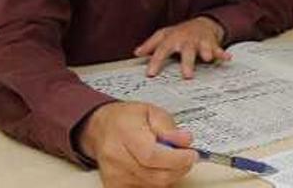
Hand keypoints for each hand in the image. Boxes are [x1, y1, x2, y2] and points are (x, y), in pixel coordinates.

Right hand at [78, 102, 196, 187]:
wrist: (101, 129)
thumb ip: (169, 127)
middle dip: (179, 168)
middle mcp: (116, 157)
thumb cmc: (127, 119)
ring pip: (153, 185)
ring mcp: (114, 175)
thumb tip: (185, 140)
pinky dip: (157, 180)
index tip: (191, 154)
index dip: (176, 158)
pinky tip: (157, 168)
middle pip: (155, 175)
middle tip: (187, 157)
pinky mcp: (115, 186)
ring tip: (170, 158)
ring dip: (169, 174)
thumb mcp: (152, 111)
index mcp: (125, 133)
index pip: (152, 155)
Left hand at [134, 16, 230, 77]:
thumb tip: (137, 53)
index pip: (162, 51)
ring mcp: (200, 42)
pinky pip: (218, 49)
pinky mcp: (212, 44)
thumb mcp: (163, 36)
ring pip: (203, 47)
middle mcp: (187, 40)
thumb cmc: (180, 33)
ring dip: (206, 52)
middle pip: (186, 51)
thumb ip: (150, 45)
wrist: (202, 23)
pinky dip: (223, 53)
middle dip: (187, 62)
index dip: (156, 62)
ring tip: (208, 58)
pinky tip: (228, 58)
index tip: (151, 74)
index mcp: (173, 40)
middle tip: (187, 75)